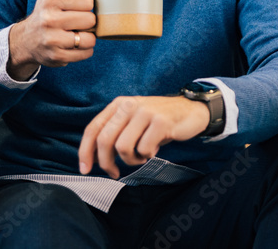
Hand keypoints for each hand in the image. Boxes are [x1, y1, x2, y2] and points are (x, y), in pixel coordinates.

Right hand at [8, 0, 97, 80]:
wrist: (26, 39)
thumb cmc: (49, 11)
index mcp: (49, 0)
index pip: (87, 0)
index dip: (87, 4)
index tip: (78, 7)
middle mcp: (48, 20)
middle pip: (90, 20)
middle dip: (88, 21)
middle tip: (78, 22)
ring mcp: (51, 40)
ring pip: (90, 39)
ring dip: (88, 37)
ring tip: (77, 33)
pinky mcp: (56, 57)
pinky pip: (86, 53)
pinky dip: (85, 50)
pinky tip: (74, 45)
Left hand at [78, 95, 208, 177]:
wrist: (191, 111)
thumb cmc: (158, 122)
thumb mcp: (133, 121)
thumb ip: (115, 133)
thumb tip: (94, 158)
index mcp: (119, 104)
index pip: (93, 128)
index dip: (85, 151)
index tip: (85, 169)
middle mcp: (129, 105)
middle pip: (105, 140)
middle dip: (106, 162)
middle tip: (114, 173)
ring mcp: (145, 112)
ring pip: (123, 147)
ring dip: (131, 160)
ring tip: (141, 156)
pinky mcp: (161, 121)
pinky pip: (144, 149)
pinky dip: (148, 156)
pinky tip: (155, 150)